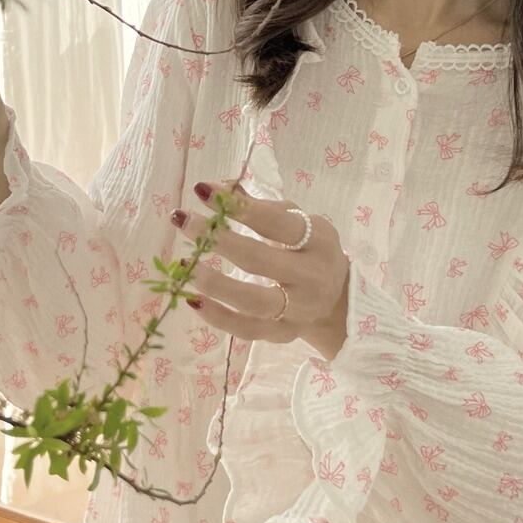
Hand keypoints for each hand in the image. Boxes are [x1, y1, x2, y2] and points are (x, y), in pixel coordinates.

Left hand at [170, 181, 350, 360]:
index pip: (274, 222)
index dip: (237, 206)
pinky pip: (247, 330)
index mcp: (318, 240)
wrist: (339, 300)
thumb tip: (217, 188)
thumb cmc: (310, 251)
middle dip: (216, 239)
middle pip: (258, 260)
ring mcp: (298, 310)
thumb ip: (261, 206)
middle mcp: (311, 277)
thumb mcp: (298, 223)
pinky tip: (193, 300)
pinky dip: (218, 317)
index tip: (202, 190)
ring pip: (253, 301)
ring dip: (214, 283)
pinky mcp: (283, 334)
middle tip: (183, 221)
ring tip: (185, 265)